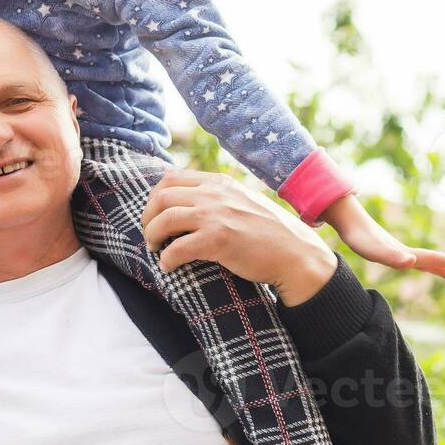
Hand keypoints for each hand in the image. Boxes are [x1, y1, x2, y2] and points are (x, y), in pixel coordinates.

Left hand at [141, 168, 338, 305]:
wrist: (297, 255)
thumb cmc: (269, 233)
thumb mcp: (242, 201)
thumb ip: (218, 197)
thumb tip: (186, 203)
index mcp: (219, 182)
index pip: (172, 177)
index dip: (155, 197)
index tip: (154, 214)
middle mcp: (215, 194)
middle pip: (162, 196)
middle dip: (148, 216)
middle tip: (150, 234)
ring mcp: (217, 215)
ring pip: (165, 219)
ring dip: (152, 235)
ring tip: (155, 249)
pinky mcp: (219, 240)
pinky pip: (177, 248)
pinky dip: (167, 259)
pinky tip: (169, 266)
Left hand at [319, 194, 444, 281]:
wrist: (348, 220)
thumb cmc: (359, 237)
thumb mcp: (374, 250)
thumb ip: (392, 256)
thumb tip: (412, 262)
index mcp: (404, 253)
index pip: (429, 259)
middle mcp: (402, 251)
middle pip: (429, 261)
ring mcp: (396, 250)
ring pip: (420, 260)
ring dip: (435, 267)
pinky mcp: (386, 250)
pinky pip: (407, 259)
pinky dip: (417, 263)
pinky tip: (415, 262)